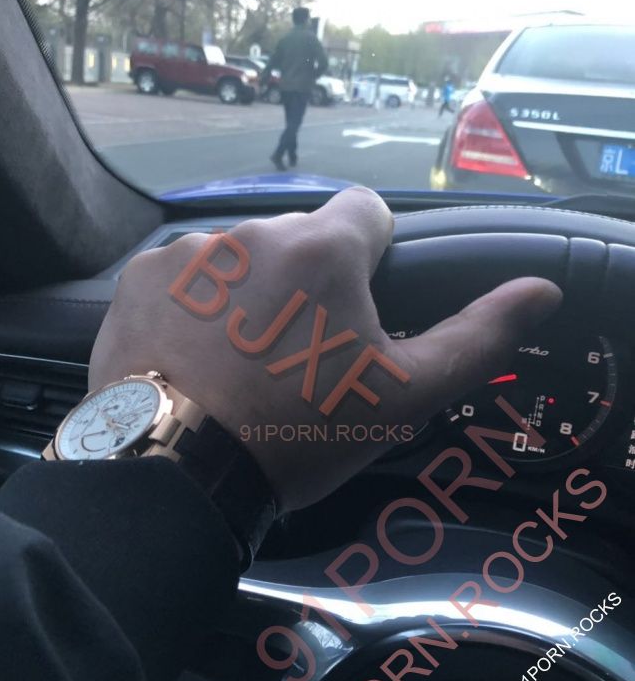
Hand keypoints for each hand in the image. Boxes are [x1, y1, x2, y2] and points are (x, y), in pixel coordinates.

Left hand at [89, 188, 561, 510]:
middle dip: (308, 281)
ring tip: (241, 360)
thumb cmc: (298, 432)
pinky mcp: (139, 277)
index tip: (359, 305)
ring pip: (240, 258)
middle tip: (299, 352)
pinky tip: (193, 354)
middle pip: (300, 239)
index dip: (373, 256)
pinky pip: (184, 275)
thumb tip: (541, 291)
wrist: (177, 469)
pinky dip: (194, 304)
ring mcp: (188, 251)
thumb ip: (478, 336)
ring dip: (249, 292)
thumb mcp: (404, 396)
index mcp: (322, 248)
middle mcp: (252, 231)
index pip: (367, 211)